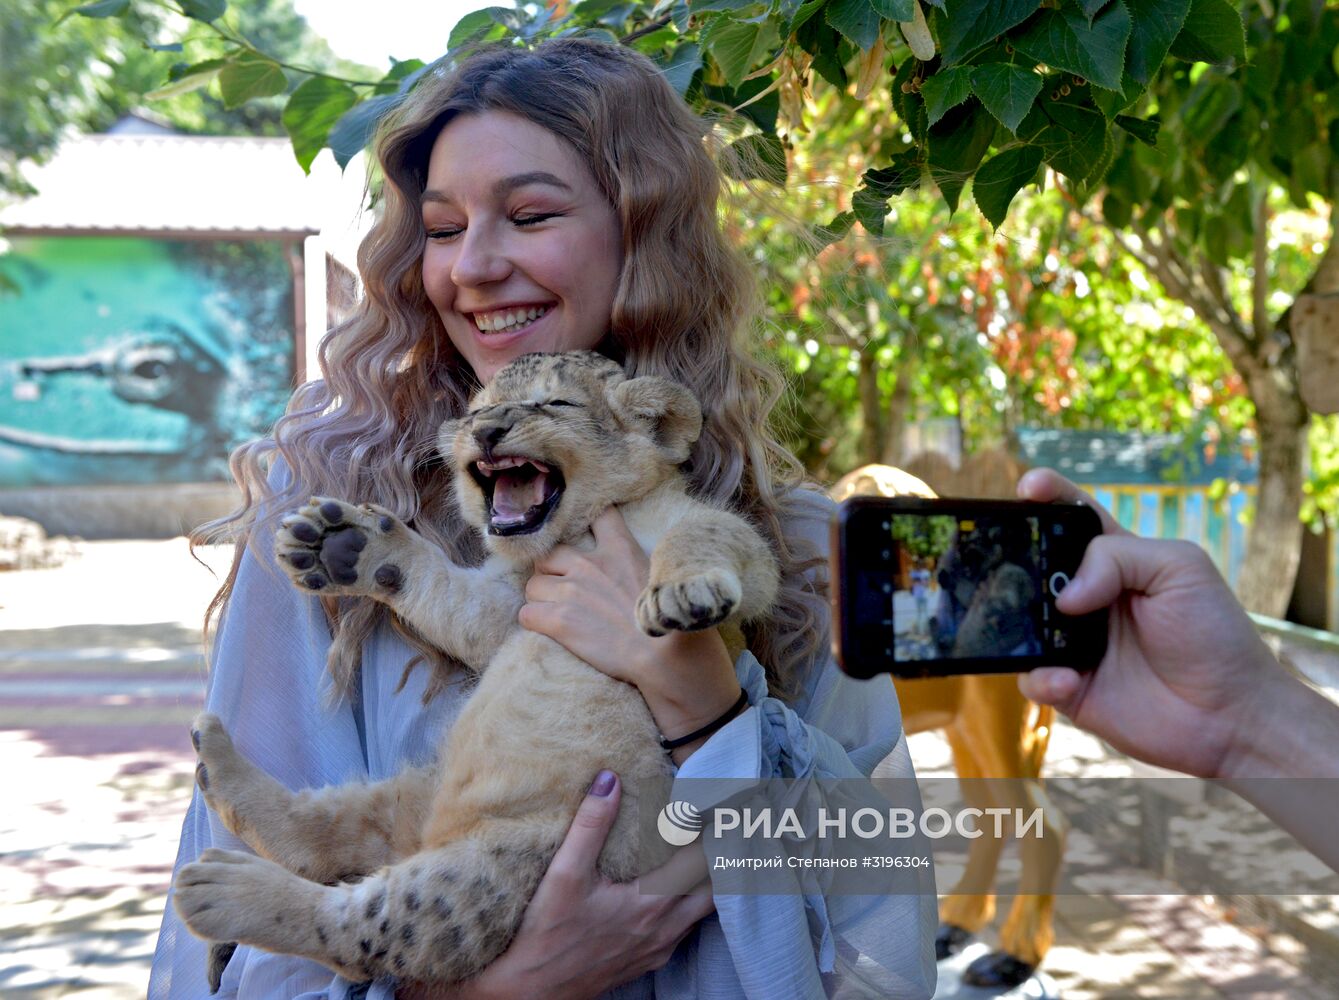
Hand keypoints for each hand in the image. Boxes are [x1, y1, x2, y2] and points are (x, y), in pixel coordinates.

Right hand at [404, 771, 714, 998]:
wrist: (531, 990)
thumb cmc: (547, 935)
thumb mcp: (565, 873)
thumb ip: (591, 825)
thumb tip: (609, 780)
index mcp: (651, 903)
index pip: (701, 861)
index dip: (712, 832)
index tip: (717, 806)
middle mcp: (664, 929)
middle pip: (713, 888)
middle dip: (718, 857)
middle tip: (716, 827)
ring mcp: (659, 948)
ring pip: (701, 912)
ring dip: (706, 882)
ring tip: (700, 852)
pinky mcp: (649, 961)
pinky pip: (684, 929)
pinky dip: (689, 905)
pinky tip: (674, 891)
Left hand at [519, 507, 741, 759]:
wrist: (666, 657)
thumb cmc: (670, 621)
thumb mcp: (660, 576)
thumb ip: (635, 563)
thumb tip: (627, 567)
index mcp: (619, 549)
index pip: (597, 514)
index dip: (584, 521)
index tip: (581, 533)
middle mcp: (590, 565)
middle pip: (547, 555)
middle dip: (550, 572)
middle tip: (561, 590)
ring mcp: (571, 591)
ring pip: (532, 586)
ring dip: (540, 599)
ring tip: (555, 614)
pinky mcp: (559, 620)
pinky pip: (527, 614)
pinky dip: (534, 622)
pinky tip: (549, 630)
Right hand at [1015, 468, 1287, 779]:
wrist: (1231, 714)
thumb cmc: (1216, 634)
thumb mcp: (1180, 568)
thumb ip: (1119, 557)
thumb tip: (1065, 595)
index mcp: (1117, 560)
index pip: (1073, 518)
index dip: (1047, 496)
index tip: (1027, 487)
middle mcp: (1089, 598)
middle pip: (1035, 567)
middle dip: (1015, 558)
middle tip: (1009, 563)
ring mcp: (1075, 643)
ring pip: (1022, 622)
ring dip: (1021, 622)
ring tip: (1047, 626)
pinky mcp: (1070, 687)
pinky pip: (1034, 677)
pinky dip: (1043, 677)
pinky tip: (1070, 679)